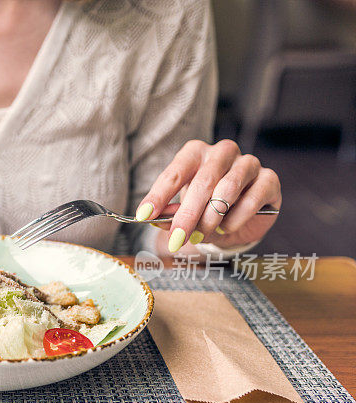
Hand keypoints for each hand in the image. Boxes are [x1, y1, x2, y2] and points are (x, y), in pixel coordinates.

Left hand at [136, 140, 280, 252]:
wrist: (237, 220)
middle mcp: (222, 152)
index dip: (158, 195)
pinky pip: (252, 198)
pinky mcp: (269, 179)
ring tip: (201, 234)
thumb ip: (169, 213)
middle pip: (202, 182)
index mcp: (195, 153)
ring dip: (212, 217)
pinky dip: (236, 218)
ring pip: (228, 188)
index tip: (144, 215)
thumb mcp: (183, 212)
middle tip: (176, 239)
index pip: (174, 172)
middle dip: (187, 215)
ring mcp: (248, 163)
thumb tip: (151, 219)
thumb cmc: (204, 209)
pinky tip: (226, 228)